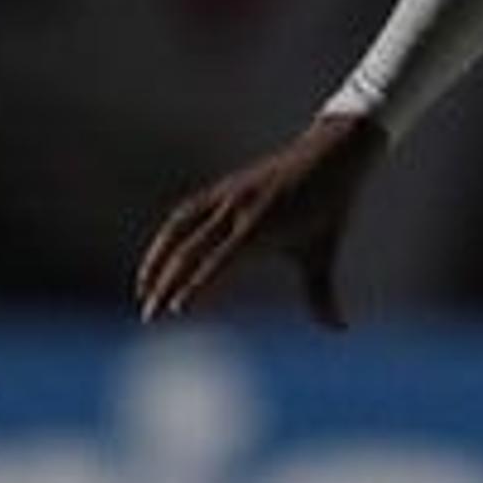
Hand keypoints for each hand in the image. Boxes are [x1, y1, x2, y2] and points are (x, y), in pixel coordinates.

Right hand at [133, 111, 384, 327]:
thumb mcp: (324, 251)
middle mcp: (237, 210)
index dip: (196, 287)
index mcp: (261, 227)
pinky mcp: (222, 188)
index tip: (176, 311)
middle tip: (150, 317)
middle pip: (189, 251)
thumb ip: (322, 294)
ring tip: (143, 289)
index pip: (219, 263)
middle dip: (166, 285)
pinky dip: (168, 236)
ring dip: (156, 260)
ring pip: (178, 229)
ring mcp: (226, 195)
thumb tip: (339, 329)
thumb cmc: (330, 208)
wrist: (331, 153)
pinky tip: (160, 258)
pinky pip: (186, 213)